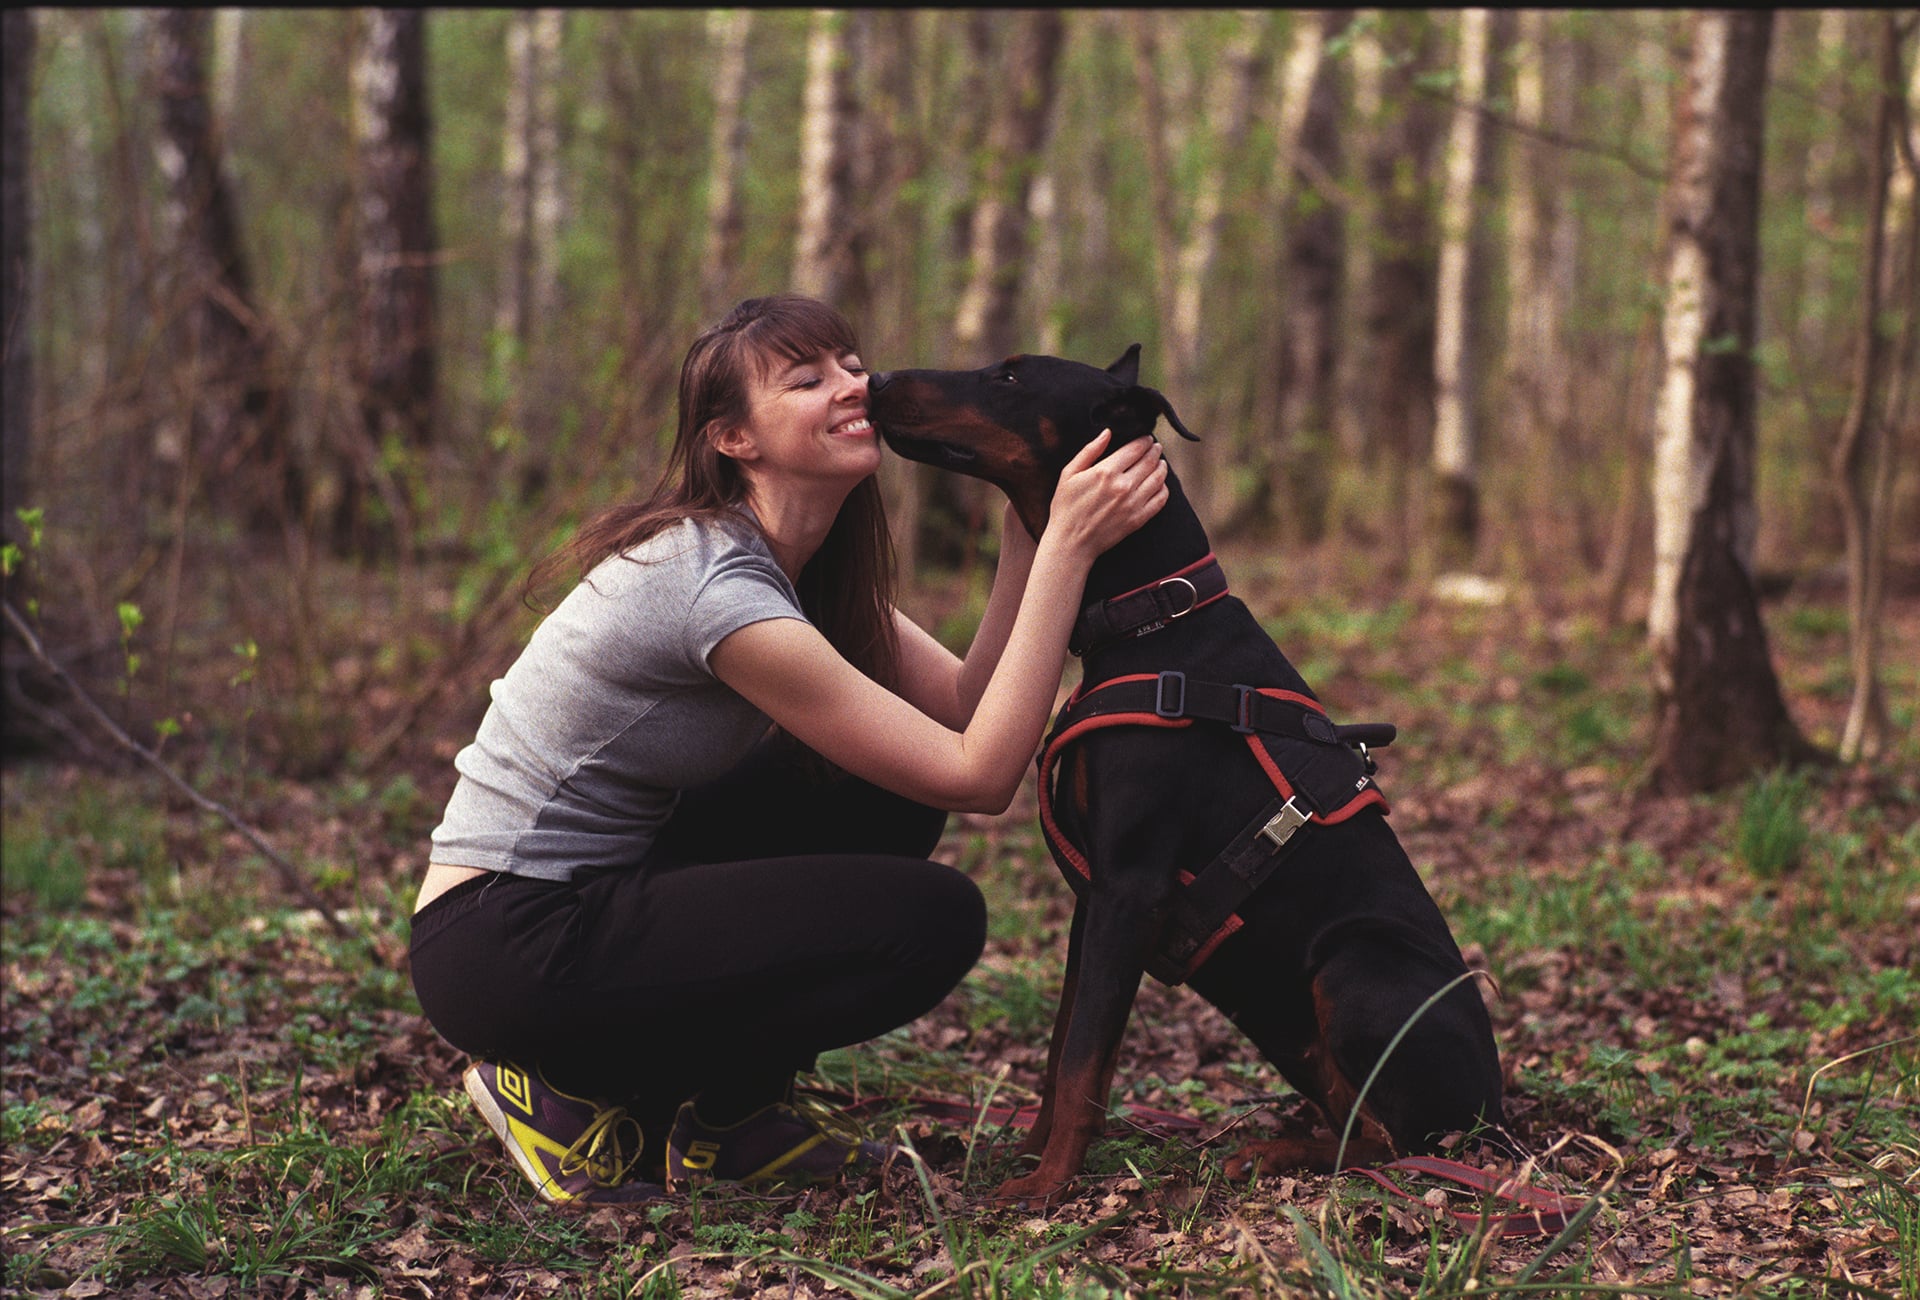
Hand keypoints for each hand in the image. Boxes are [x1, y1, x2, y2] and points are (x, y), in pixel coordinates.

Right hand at [1042, 430, 1168, 563]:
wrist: (1071, 543)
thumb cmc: (1066, 507)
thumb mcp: (1069, 474)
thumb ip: (1089, 451)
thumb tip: (1107, 432)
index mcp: (1106, 471)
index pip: (1135, 448)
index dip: (1144, 440)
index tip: (1147, 438)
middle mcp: (1123, 486)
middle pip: (1149, 461)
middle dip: (1155, 450)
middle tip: (1156, 447)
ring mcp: (1133, 503)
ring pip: (1158, 478)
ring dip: (1162, 467)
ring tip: (1160, 463)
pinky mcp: (1138, 519)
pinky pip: (1160, 499)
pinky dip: (1164, 489)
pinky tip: (1160, 485)